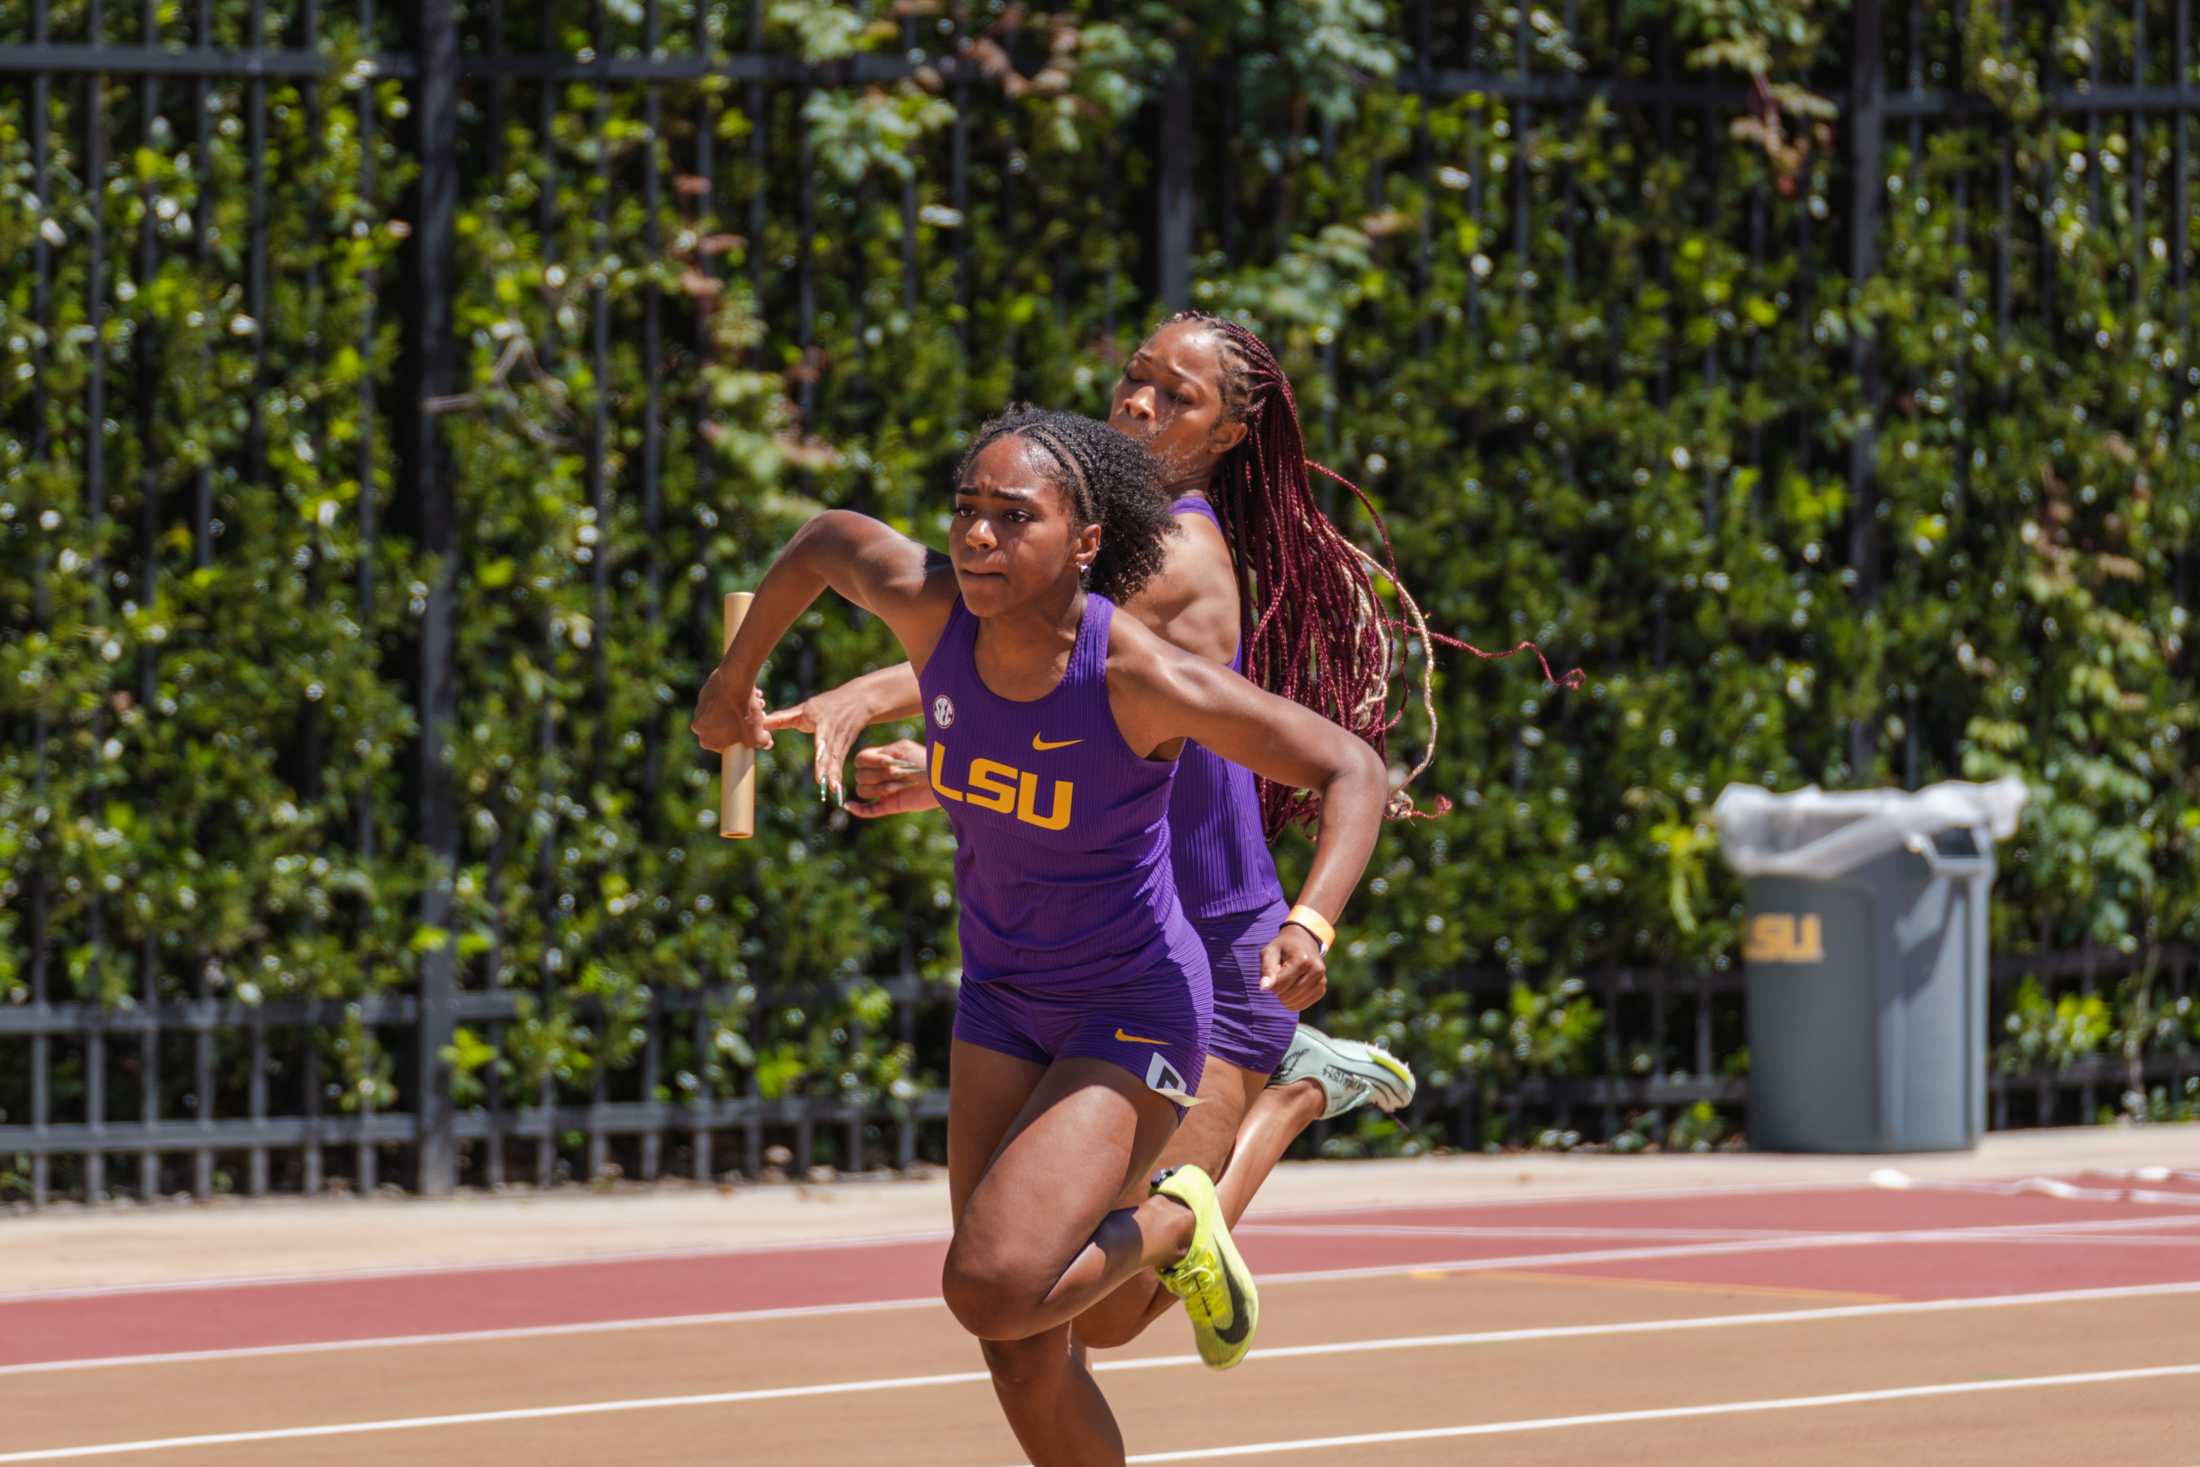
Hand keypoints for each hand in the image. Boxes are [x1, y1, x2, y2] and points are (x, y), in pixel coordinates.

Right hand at [691, 675, 769, 753]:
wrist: (735, 682)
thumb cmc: (744, 712)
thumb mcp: (757, 735)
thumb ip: (761, 743)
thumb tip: (766, 743)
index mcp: (706, 740)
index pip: (722, 747)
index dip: (738, 741)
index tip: (749, 734)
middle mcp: (698, 725)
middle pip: (723, 728)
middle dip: (740, 723)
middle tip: (756, 717)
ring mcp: (700, 707)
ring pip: (723, 712)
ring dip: (738, 709)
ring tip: (756, 703)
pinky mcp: (705, 692)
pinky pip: (721, 698)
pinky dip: (733, 697)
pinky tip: (749, 693)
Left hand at [761, 686, 883, 802]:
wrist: (860, 700)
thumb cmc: (828, 704)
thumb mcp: (806, 708)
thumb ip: (783, 717)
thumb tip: (761, 721)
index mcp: (823, 722)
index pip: (820, 737)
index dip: (820, 750)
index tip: (816, 758)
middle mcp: (834, 733)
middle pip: (829, 752)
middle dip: (826, 767)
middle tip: (822, 782)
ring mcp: (842, 741)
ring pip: (836, 760)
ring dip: (834, 775)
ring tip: (832, 790)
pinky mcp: (845, 748)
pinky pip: (840, 764)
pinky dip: (837, 777)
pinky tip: (835, 790)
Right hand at [845, 740, 937, 818]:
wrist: (943, 779)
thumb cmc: (924, 760)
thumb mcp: (902, 748)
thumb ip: (879, 753)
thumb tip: (860, 765)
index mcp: (881, 758)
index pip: (859, 760)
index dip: (869, 761)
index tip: (889, 761)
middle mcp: (879, 774)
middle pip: (859, 775)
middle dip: (879, 775)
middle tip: (900, 773)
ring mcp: (883, 790)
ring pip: (863, 790)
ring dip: (880, 788)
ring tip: (900, 786)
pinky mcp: (891, 805)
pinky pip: (868, 810)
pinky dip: (857, 809)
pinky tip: (849, 806)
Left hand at [1258, 924, 1327, 1011]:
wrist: (1303, 941)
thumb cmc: (1283, 948)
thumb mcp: (1270, 952)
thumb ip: (1266, 970)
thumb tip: (1263, 989)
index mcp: (1302, 959)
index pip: (1280, 985)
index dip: (1270, 983)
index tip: (1272, 972)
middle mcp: (1316, 970)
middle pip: (1287, 995)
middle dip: (1278, 989)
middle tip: (1281, 974)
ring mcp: (1321, 980)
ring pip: (1295, 1002)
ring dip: (1285, 995)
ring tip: (1288, 979)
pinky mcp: (1322, 989)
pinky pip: (1303, 1005)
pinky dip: (1294, 1001)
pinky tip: (1292, 989)